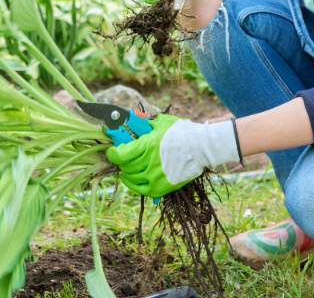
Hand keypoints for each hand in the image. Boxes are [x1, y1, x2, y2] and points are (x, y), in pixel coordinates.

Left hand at [106, 114, 239, 197]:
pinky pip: (141, 190)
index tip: (112, 150)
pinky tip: (131, 179)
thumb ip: (146, 124)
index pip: (119, 155)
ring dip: (126, 172)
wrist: (201, 148)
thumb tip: (134, 121)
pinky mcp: (161, 188)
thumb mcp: (162, 123)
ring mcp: (154, 177)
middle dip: (121, 161)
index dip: (112, 153)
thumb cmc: (182, 133)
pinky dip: (133, 185)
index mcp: (146, 146)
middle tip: (122, 157)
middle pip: (125, 166)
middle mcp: (148, 163)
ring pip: (131, 178)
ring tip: (126, 168)